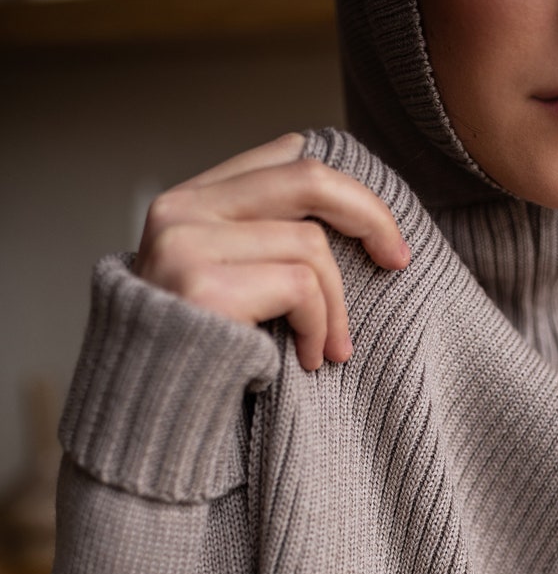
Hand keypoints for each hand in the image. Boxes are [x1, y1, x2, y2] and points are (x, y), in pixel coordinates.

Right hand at [132, 133, 410, 370]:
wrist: (144, 417)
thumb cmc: (198, 359)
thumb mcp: (223, 284)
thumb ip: (259, 243)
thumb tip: (339, 216)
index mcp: (189, 200)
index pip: (285, 156)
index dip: (347, 188)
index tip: (383, 236)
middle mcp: (181, 209)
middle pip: (307, 177)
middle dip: (369, 216)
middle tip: (397, 261)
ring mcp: (186, 243)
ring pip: (311, 244)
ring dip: (336, 308)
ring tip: (329, 352)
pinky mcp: (202, 285)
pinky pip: (300, 286)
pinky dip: (319, 328)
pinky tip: (307, 360)